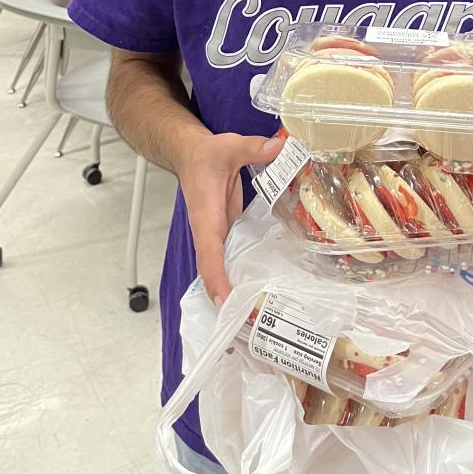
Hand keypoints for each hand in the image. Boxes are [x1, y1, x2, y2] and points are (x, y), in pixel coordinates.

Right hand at [176, 131, 283, 306]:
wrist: (192, 155)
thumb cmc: (206, 155)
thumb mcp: (230, 146)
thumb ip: (254, 148)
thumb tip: (281, 147)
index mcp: (206, 217)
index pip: (209, 253)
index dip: (216, 279)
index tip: (226, 303)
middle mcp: (209, 233)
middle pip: (213, 274)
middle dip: (226, 301)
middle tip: (247, 327)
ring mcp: (217, 237)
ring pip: (221, 272)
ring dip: (234, 294)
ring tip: (255, 320)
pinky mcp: (227, 234)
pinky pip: (231, 261)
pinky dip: (241, 277)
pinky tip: (261, 290)